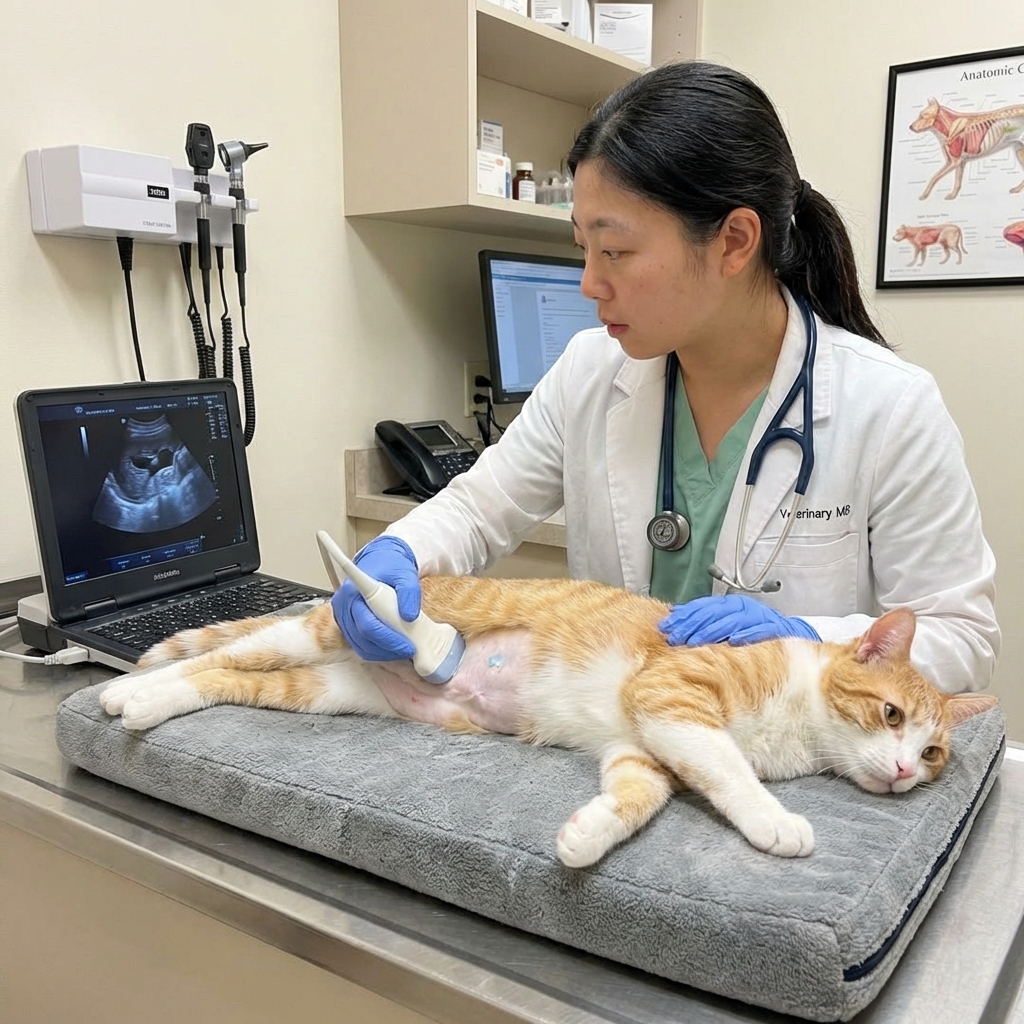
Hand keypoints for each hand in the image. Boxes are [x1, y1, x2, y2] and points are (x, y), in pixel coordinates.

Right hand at [330, 535, 420, 659]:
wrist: (380, 562)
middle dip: (388, 648)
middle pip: (363, 638)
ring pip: (361, 646)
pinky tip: (393, 648)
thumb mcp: (405, 575)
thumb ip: (409, 593)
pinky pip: (361, 645)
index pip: (367, 624)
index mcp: (353, 591)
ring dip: (383, 653)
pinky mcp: (348, 626)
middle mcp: (343, 606)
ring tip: (404, 650)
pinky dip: (377, 651)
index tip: (407, 645)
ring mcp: (343, 617)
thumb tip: (409, 616)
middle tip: (410, 650)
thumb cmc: (390, 567)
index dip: (388, 639)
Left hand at [658, 595, 819, 645]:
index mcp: (731, 604)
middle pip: (713, 613)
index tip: (666, 626)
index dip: (683, 615)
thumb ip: (706, 621)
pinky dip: (746, 635)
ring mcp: (760, 617)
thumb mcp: (729, 625)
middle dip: (691, 624)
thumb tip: (675, 617)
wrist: (793, 637)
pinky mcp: (775, 629)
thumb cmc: (757, 633)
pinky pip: (759, 631)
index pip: (703, 606)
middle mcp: (744, 607)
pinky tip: (732, 642)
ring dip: (712, 631)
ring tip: (695, 641)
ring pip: (732, 621)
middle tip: (675, 637)